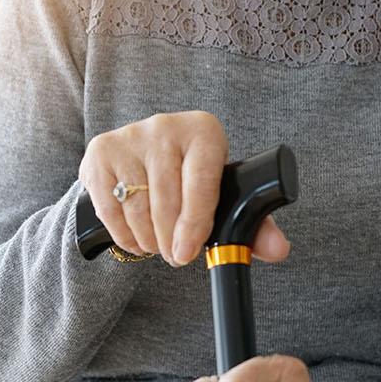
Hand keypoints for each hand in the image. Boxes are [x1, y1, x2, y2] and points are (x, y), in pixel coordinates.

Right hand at [78, 111, 290, 265]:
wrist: (146, 155)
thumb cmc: (194, 179)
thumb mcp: (224, 194)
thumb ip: (255, 225)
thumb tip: (279, 250)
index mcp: (205, 131)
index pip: (201, 181)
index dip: (195, 223)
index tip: (187, 253)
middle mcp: (166, 125)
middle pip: (166, 198)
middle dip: (170, 239)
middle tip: (176, 256)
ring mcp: (130, 136)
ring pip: (136, 206)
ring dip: (148, 239)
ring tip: (158, 245)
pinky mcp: (100, 151)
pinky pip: (109, 207)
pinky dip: (123, 234)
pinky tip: (137, 239)